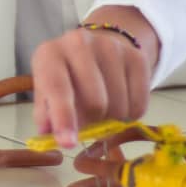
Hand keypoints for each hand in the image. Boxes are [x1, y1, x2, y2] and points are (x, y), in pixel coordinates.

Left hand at [31, 7, 159, 149]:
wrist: (95, 50)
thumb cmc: (65, 77)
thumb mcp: (46, 93)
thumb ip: (46, 117)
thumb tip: (52, 137)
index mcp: (50, 53)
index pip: (57, 87)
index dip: (63, 117)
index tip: (68, 143)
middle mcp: (79, 43)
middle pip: (95, 101)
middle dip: (93, 122)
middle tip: (89, 121)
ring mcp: (111, 47)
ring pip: (119, 106)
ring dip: (112, 121)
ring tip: (102, 110)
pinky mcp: (136, 57)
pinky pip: (139, 104)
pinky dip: (130, 116)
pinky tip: (119, 104)